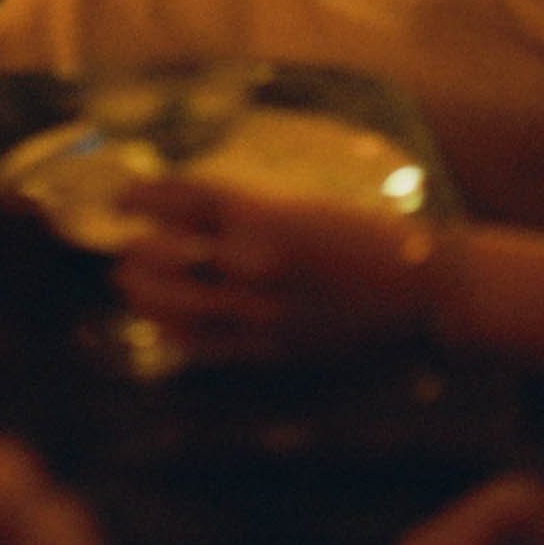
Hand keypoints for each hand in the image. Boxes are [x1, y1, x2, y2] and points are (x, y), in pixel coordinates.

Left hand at [115, 177, 443, 364]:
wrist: (423, 291)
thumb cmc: (370, 238)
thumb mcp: (306, 208)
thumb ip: (251, 212)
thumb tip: (193, 211)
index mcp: (268, 219)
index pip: (186, 202)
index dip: (146, 198)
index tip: (121, 195)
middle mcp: (259, 266)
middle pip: (174, 257)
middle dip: (139, 250)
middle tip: (120, 242)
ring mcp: (265, 314)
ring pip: (183, 306)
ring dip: (147, 293)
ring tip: (126, 280)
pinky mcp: (276, 349)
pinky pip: (211, 346)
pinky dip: (177, 333)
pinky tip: (161, 324)